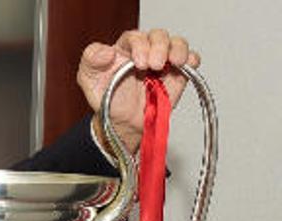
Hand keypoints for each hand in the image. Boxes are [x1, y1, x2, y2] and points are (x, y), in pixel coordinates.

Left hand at [78, 29, 199, 154]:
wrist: (123, 123)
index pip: (134, 37)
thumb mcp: (89, 77)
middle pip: (158, 36)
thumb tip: (106, 51)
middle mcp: (146, 51)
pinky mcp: (177, 74)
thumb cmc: (107, 97)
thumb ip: (91, 60)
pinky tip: (187, 65)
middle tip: (154, 65)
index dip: (139, 45)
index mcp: (125, 48)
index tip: (139, 62)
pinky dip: (192, 59)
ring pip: (176, 43)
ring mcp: (163, 62)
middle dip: (159, 47)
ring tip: (175, 62)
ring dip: (177, 49)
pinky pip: (190, 60)